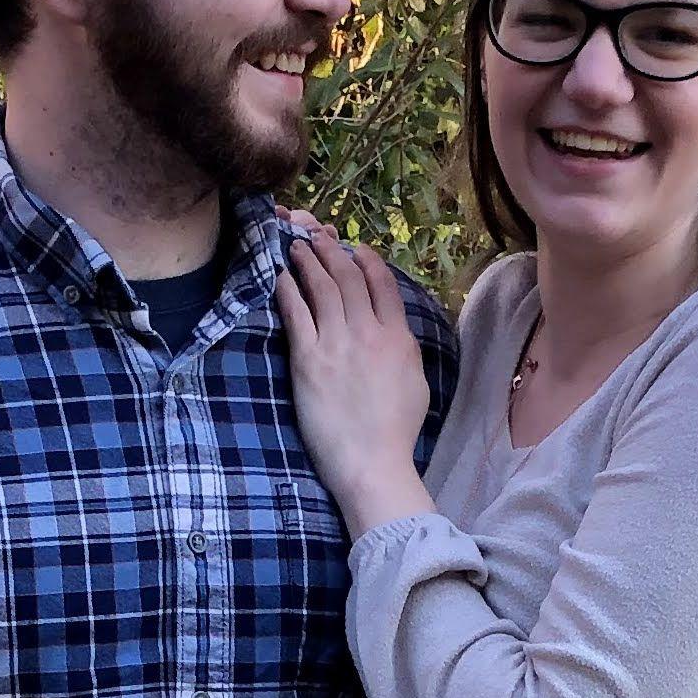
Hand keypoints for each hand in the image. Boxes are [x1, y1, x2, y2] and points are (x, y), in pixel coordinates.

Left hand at [271, 215, 435, 534]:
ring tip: (297, 245)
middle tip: (318, 235)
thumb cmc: (395, 431)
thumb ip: (405, 349)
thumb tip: (395, 330)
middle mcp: (370, 334)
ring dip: (309, 262)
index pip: (384, 285)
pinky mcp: (309, 361)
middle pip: (350, 279)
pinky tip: (281, 276)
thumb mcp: (416, 382)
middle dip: (333, 252)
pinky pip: (297, 314)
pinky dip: (289, 290)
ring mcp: (338, 345)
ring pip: (323, 289)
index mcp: (399, 338)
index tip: (356, 248)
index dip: (368, 261)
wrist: (371, 461)